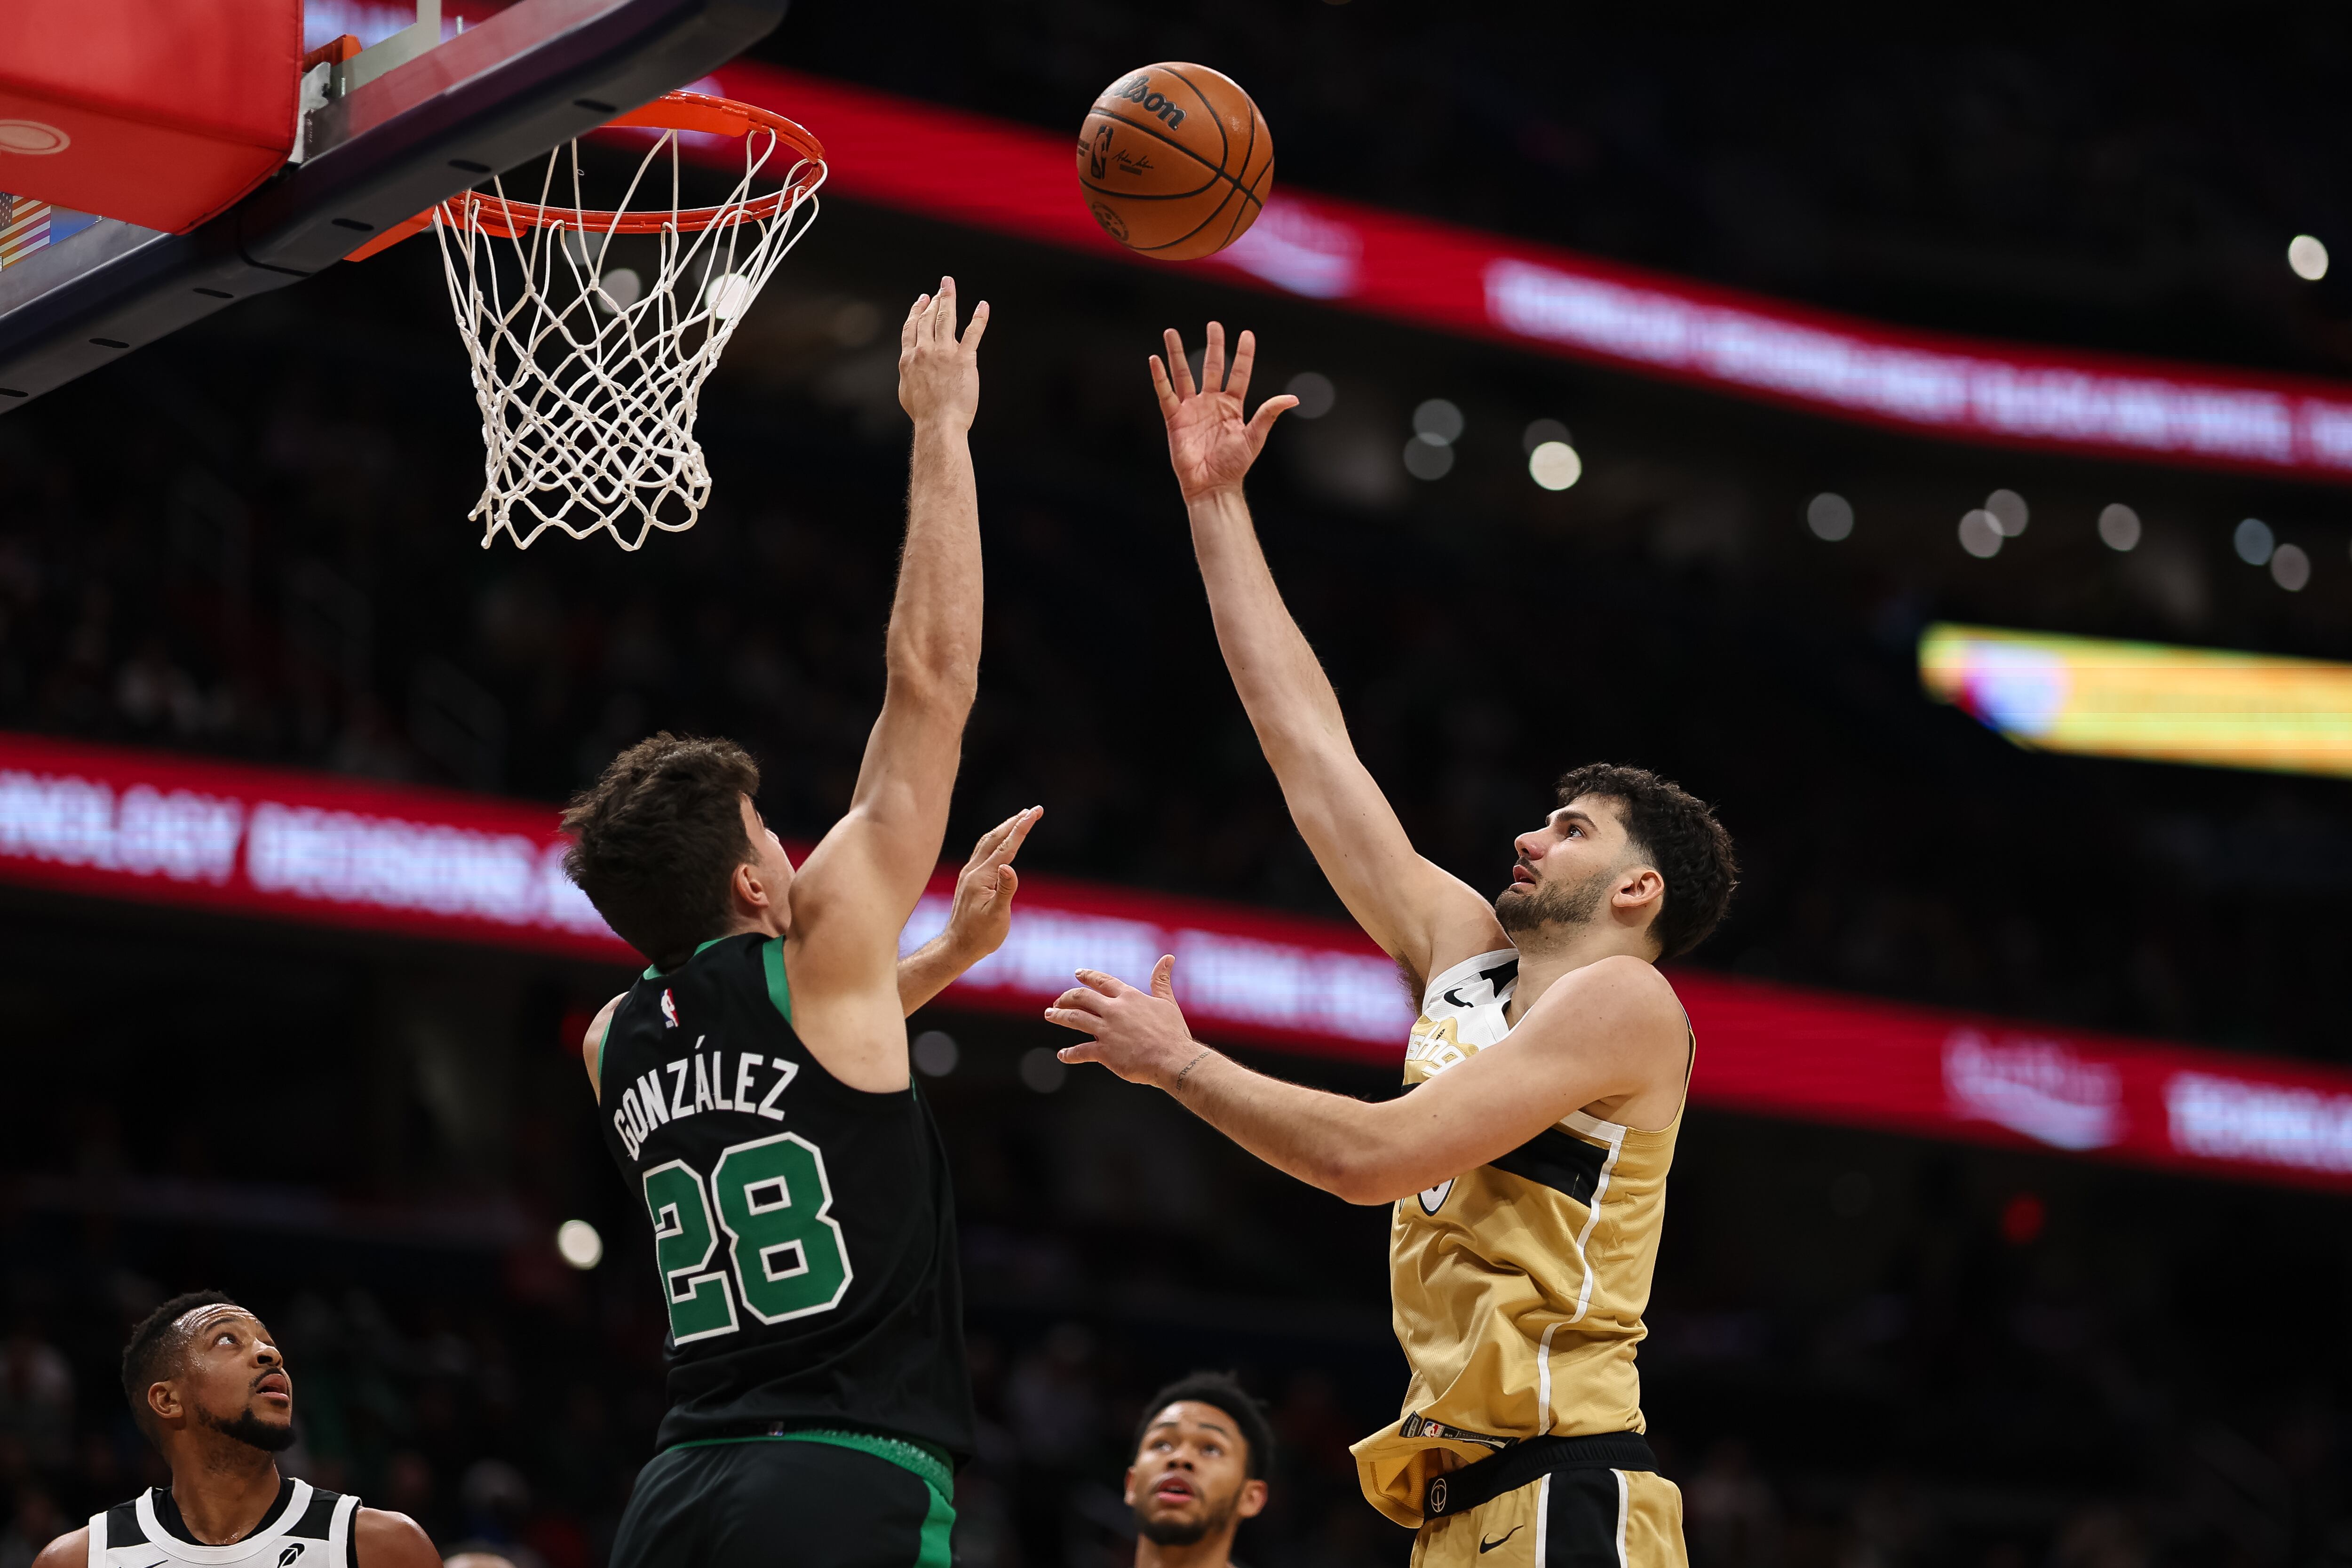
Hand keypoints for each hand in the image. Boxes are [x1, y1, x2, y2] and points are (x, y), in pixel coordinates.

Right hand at [898, 276, 988, 429]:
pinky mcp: (964, 359)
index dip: (916, 311)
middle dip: (934, 300)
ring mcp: (944, 353)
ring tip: (950, 286)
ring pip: (945, 319)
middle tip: (940, 288)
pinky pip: (972, 333)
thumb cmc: (924, 414)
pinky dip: (979, 318)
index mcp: (909, 358)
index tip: (922, 300)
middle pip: (928, 319)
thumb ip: (909, 373)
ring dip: (948, 299)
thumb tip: (911, 367)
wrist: (939, 423)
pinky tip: (983, 306)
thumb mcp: (907, 391)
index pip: (911, 328)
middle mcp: (924, 351)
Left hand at [942, 806, 1040, 960]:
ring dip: (1004, 828)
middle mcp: (973, 871)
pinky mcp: (968, 879)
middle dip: (1014, 822)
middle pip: (995, 838)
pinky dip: (995, 840)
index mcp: (981, 877)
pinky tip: (1001, 841)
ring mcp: (969, 874)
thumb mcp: (996, 916)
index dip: (1021, 828)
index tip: (1035, 813)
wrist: (957, 946)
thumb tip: (1009, 866)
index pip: (1006, 847)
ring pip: (987, 842)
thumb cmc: (980, 935)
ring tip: (1019, 818)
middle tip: (1033, 810)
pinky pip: (983, 851)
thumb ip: (1004, 890)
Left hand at [1047, 957, 1202, 1089]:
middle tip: (1057, 1000)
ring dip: (1059, 1016)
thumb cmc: (1173, 1032)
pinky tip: (1062, 1055)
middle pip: (1082, 997)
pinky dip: (1069, 1053)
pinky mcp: (1104, 1051)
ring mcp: (1106, 1030)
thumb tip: (1168, 957)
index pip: (1103, 981)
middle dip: (1067, 997)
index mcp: (1129, 996)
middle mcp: (1114, 1010)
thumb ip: (1161, 981)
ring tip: (1050, 1014)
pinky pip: (1080, 1051)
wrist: (1173, 1058)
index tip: (1077, 973)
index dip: (1088, 976)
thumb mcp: (1167, 1002)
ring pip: (1075, 1019)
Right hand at [1151, 323, 1296, 501]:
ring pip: (1184, 374)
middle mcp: (1212, 403)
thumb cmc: (1234, 465)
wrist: (1211, 485)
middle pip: (1212, 367)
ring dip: (1177, 354)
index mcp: (1233, 406)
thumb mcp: (1255, 437)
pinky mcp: (1175, 419)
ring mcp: (1192, 409)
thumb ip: (1268, 414)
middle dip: (1213, 346)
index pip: (1239, 373)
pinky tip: (1155, 359)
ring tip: (1171, 332)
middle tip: (1213, 324)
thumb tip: (1293, 398)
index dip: (1243, 354)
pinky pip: (1166, 394)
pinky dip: (1159, 377)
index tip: (1246, 334)